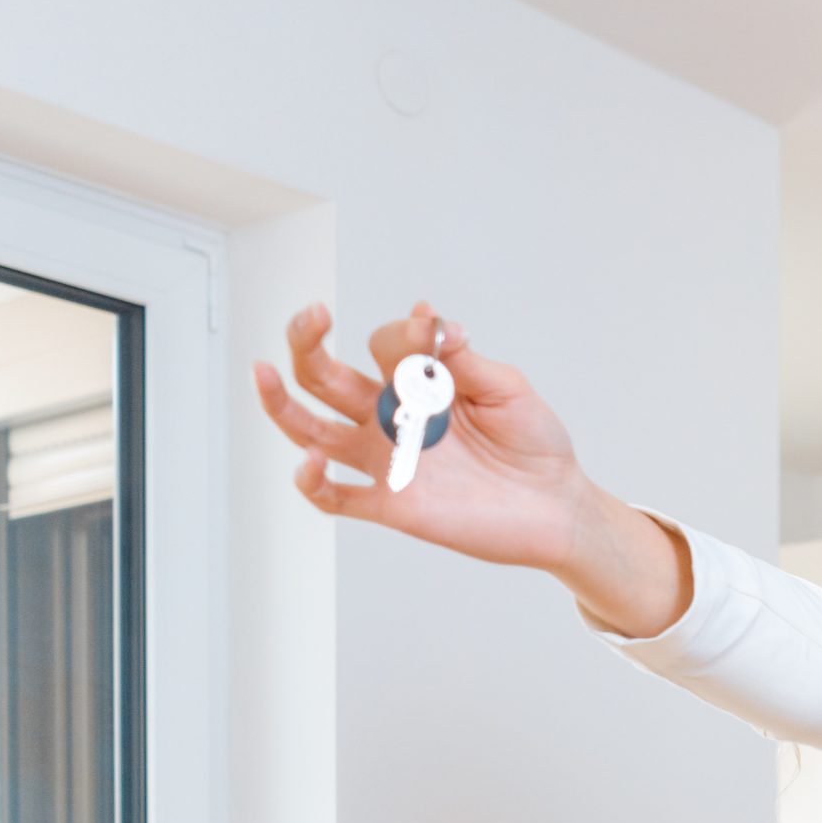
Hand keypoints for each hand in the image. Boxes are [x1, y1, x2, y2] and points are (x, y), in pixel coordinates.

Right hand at [255, 301, 590, 569]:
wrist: (558, 507)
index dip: (407, 334)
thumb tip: (429, 317)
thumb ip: (464, 359)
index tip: (440, 331)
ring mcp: (386, 459)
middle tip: (312, 315)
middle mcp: (392, 417)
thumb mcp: (507, 389)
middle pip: (324, 376)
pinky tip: (309, 462)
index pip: (387, 345)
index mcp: (418, 384)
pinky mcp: (392, 503)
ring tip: (262, 371)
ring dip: (281, 402)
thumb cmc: (536, 444)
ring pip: (312, 429)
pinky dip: (313, 482)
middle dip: (307, 341)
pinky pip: (336, 497)